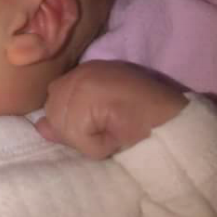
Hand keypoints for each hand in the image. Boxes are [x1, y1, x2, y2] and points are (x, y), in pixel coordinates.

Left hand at [36, 60, 188, 158]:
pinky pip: (78, 134)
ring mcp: (84, 80)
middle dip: (75, 129)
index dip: (69, 117)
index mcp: (84, 73)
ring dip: (88, 139)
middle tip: (109, 129)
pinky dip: (96, 145)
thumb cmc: (144, 123)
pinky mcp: (90, 95)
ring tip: (115, 132)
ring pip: (64, 125)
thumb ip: (68, 122)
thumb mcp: (100, 123)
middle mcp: (81, 72)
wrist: (175, 123)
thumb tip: (41, 127)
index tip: (96, 124)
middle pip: (53, 110)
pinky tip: (117, 136)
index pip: (56, 96)